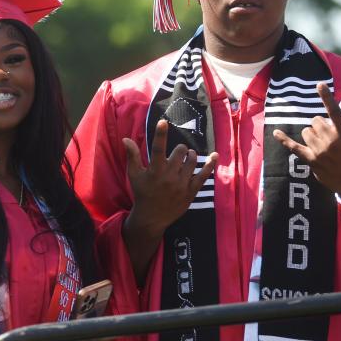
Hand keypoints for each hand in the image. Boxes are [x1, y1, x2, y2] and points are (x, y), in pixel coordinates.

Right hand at [122, 119, 217, 237]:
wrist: (152, 218)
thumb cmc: (142, 193)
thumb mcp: (134, 175)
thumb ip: (132, 156)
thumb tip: (126, 138)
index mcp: (154, 171)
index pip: (157, 149)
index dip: (160, 134)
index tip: (163, 122)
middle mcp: (169, 177)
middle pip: (179, 153)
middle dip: (180, 149)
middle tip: (178, 152)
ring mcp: (181, 185)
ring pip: (192, 162)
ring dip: (191, 155)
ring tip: (188, 155)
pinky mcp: (190, 192)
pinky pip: (203, 176)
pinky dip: (210, 165)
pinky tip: (215, 156)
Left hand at [273, 82, 340, 199]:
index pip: (335, 111)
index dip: (326, 97)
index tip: (319, 84)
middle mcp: (331, 141)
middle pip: (316, 121)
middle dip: (320, 124)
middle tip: (328, 132)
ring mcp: (319, 151)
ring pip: (306, 132)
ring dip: (311, 133)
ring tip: (321, 141)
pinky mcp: (310, 160)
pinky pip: (293, 147)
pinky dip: (284, 140)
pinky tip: (276, 132)